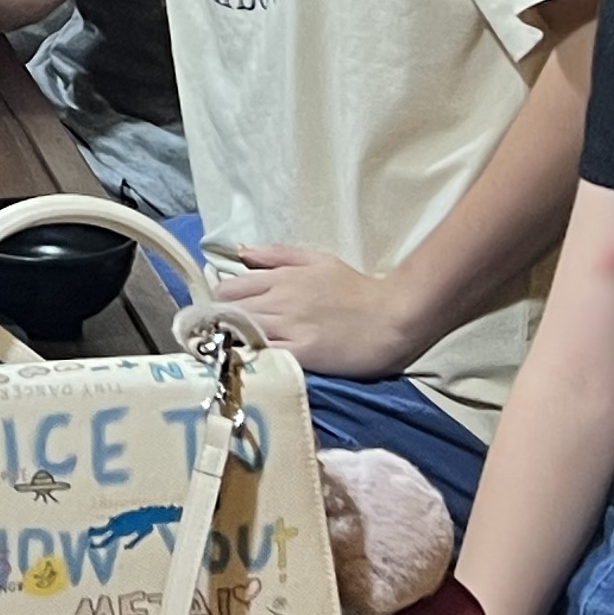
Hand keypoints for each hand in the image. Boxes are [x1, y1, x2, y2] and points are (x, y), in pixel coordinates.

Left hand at [211, 244, 426, 375]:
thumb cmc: (356, 289)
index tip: (223, 312)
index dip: (220, 301)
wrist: (392, 317)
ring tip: (231, 349)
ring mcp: (290, 328)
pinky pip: (265, 355)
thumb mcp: (316, 259)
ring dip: (231, 340)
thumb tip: (240, 252)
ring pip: (241, 332)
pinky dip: (251, 357)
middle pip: (229, 311)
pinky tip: (249, 362)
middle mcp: (280, 301)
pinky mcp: (302, 354)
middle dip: (220, 322)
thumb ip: (276, 255)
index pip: (229, 288)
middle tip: (223, 334)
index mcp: (281, 278)